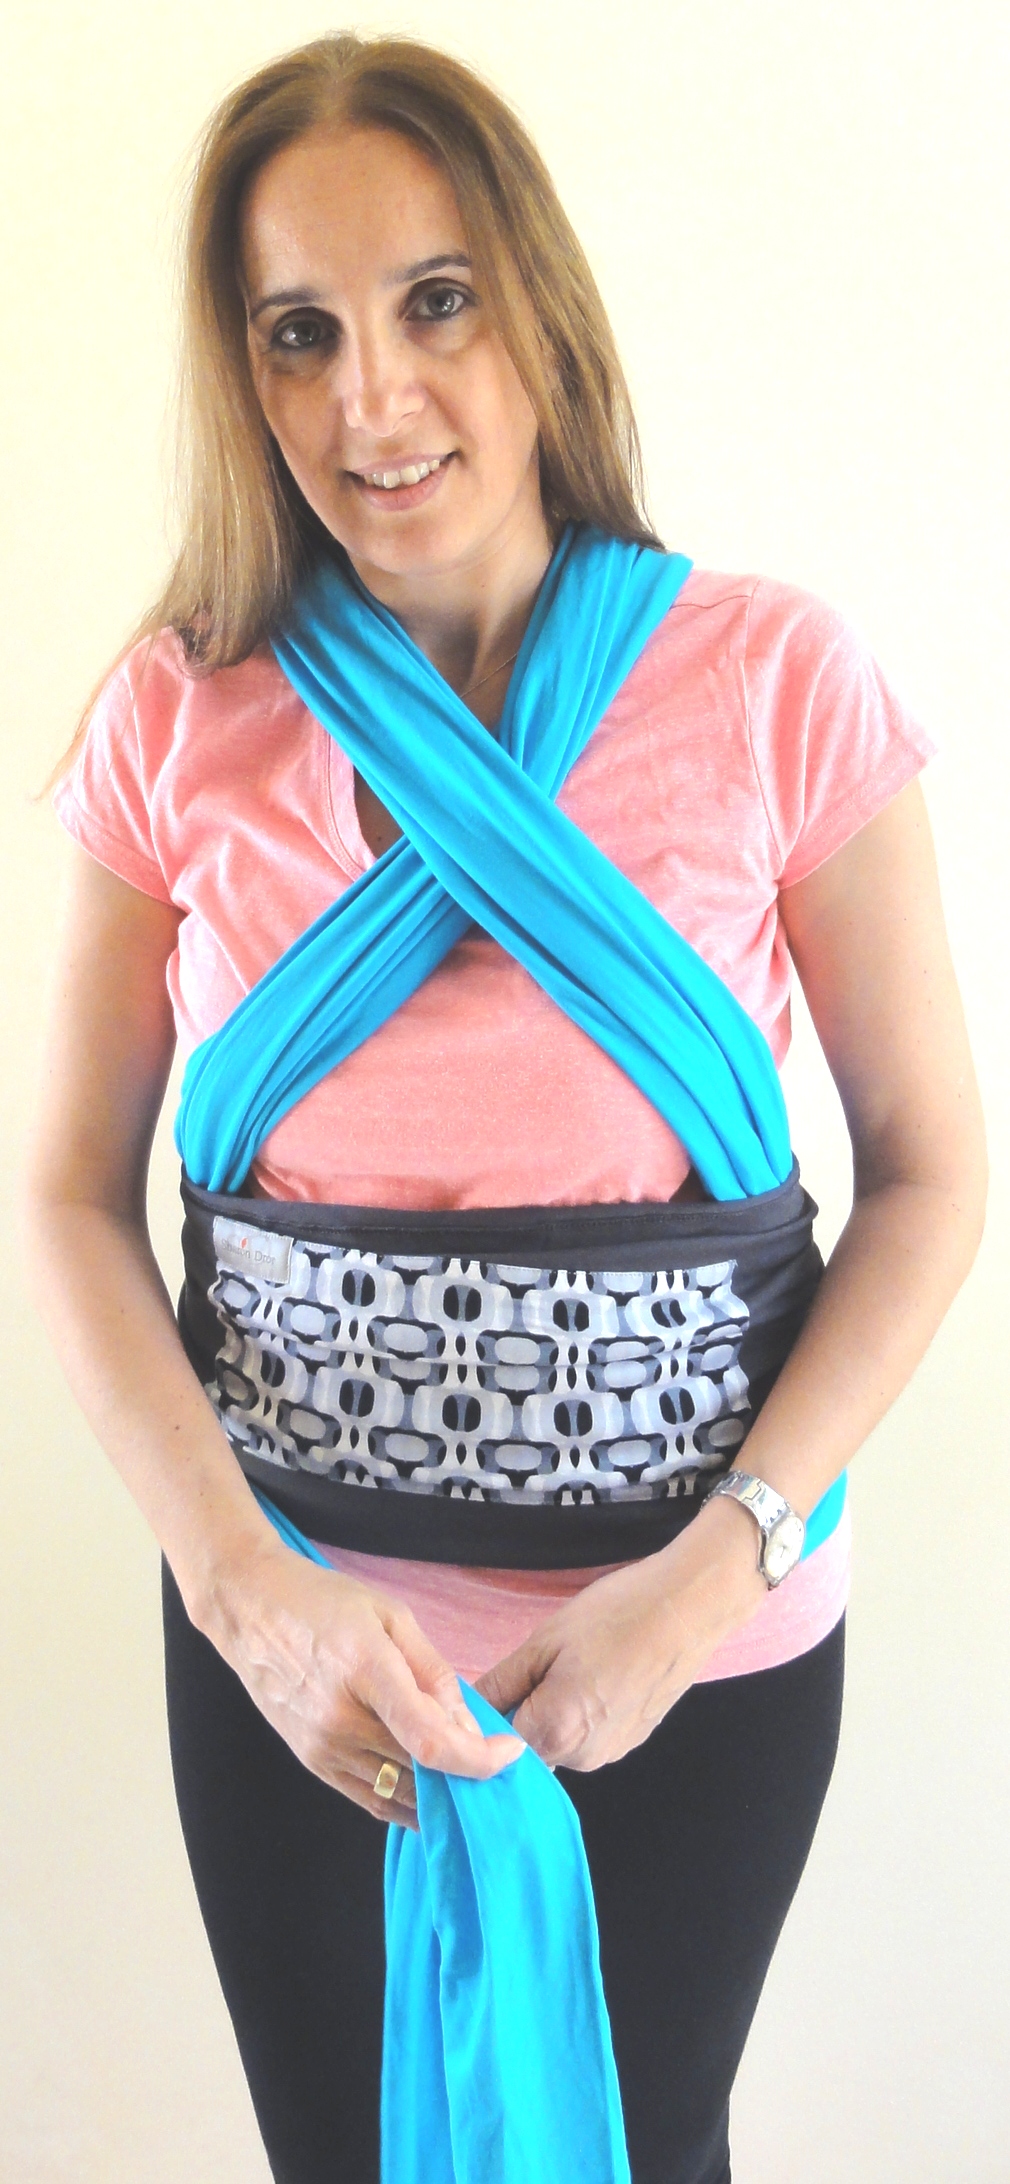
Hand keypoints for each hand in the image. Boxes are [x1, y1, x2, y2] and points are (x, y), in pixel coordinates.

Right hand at [196, 1540, 525, 1830]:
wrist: (250, 1611)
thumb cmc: (324, 1602)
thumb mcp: (392, 1616)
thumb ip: (434, 1673)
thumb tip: (469, 1726)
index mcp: (366, 1673)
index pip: (431, 1740)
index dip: (478, 1758)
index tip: (511, 1753)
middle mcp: (340, 1721)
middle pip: (420, 1774)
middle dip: (468, 1775)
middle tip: (496, 1762)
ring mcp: (321, 1748)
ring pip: (397, 1795)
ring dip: (439, 1796)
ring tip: (469, 1777)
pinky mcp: (311, 1762)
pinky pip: (369, 1799)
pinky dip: (405, 1802)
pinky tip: (430, 1792)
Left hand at [475, 1496, 767, 1772]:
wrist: (690, 1608)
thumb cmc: (617, 1614)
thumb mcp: (547, 1639)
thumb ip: (503, 1682)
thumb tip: (467, 1709)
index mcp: (555, 1730)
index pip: (495, 1742)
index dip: (491, 1712)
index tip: (504, 1679)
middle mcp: (583, 1757)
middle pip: (528, 1746)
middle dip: (523, 1712)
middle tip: (543, 1662)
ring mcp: (611, 1753)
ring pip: (559, 1742)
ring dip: (553, 1713)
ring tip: (578, 1663)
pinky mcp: (631, 1742)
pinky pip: (587, 1736)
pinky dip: (583, 1713)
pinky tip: (600, 1674)